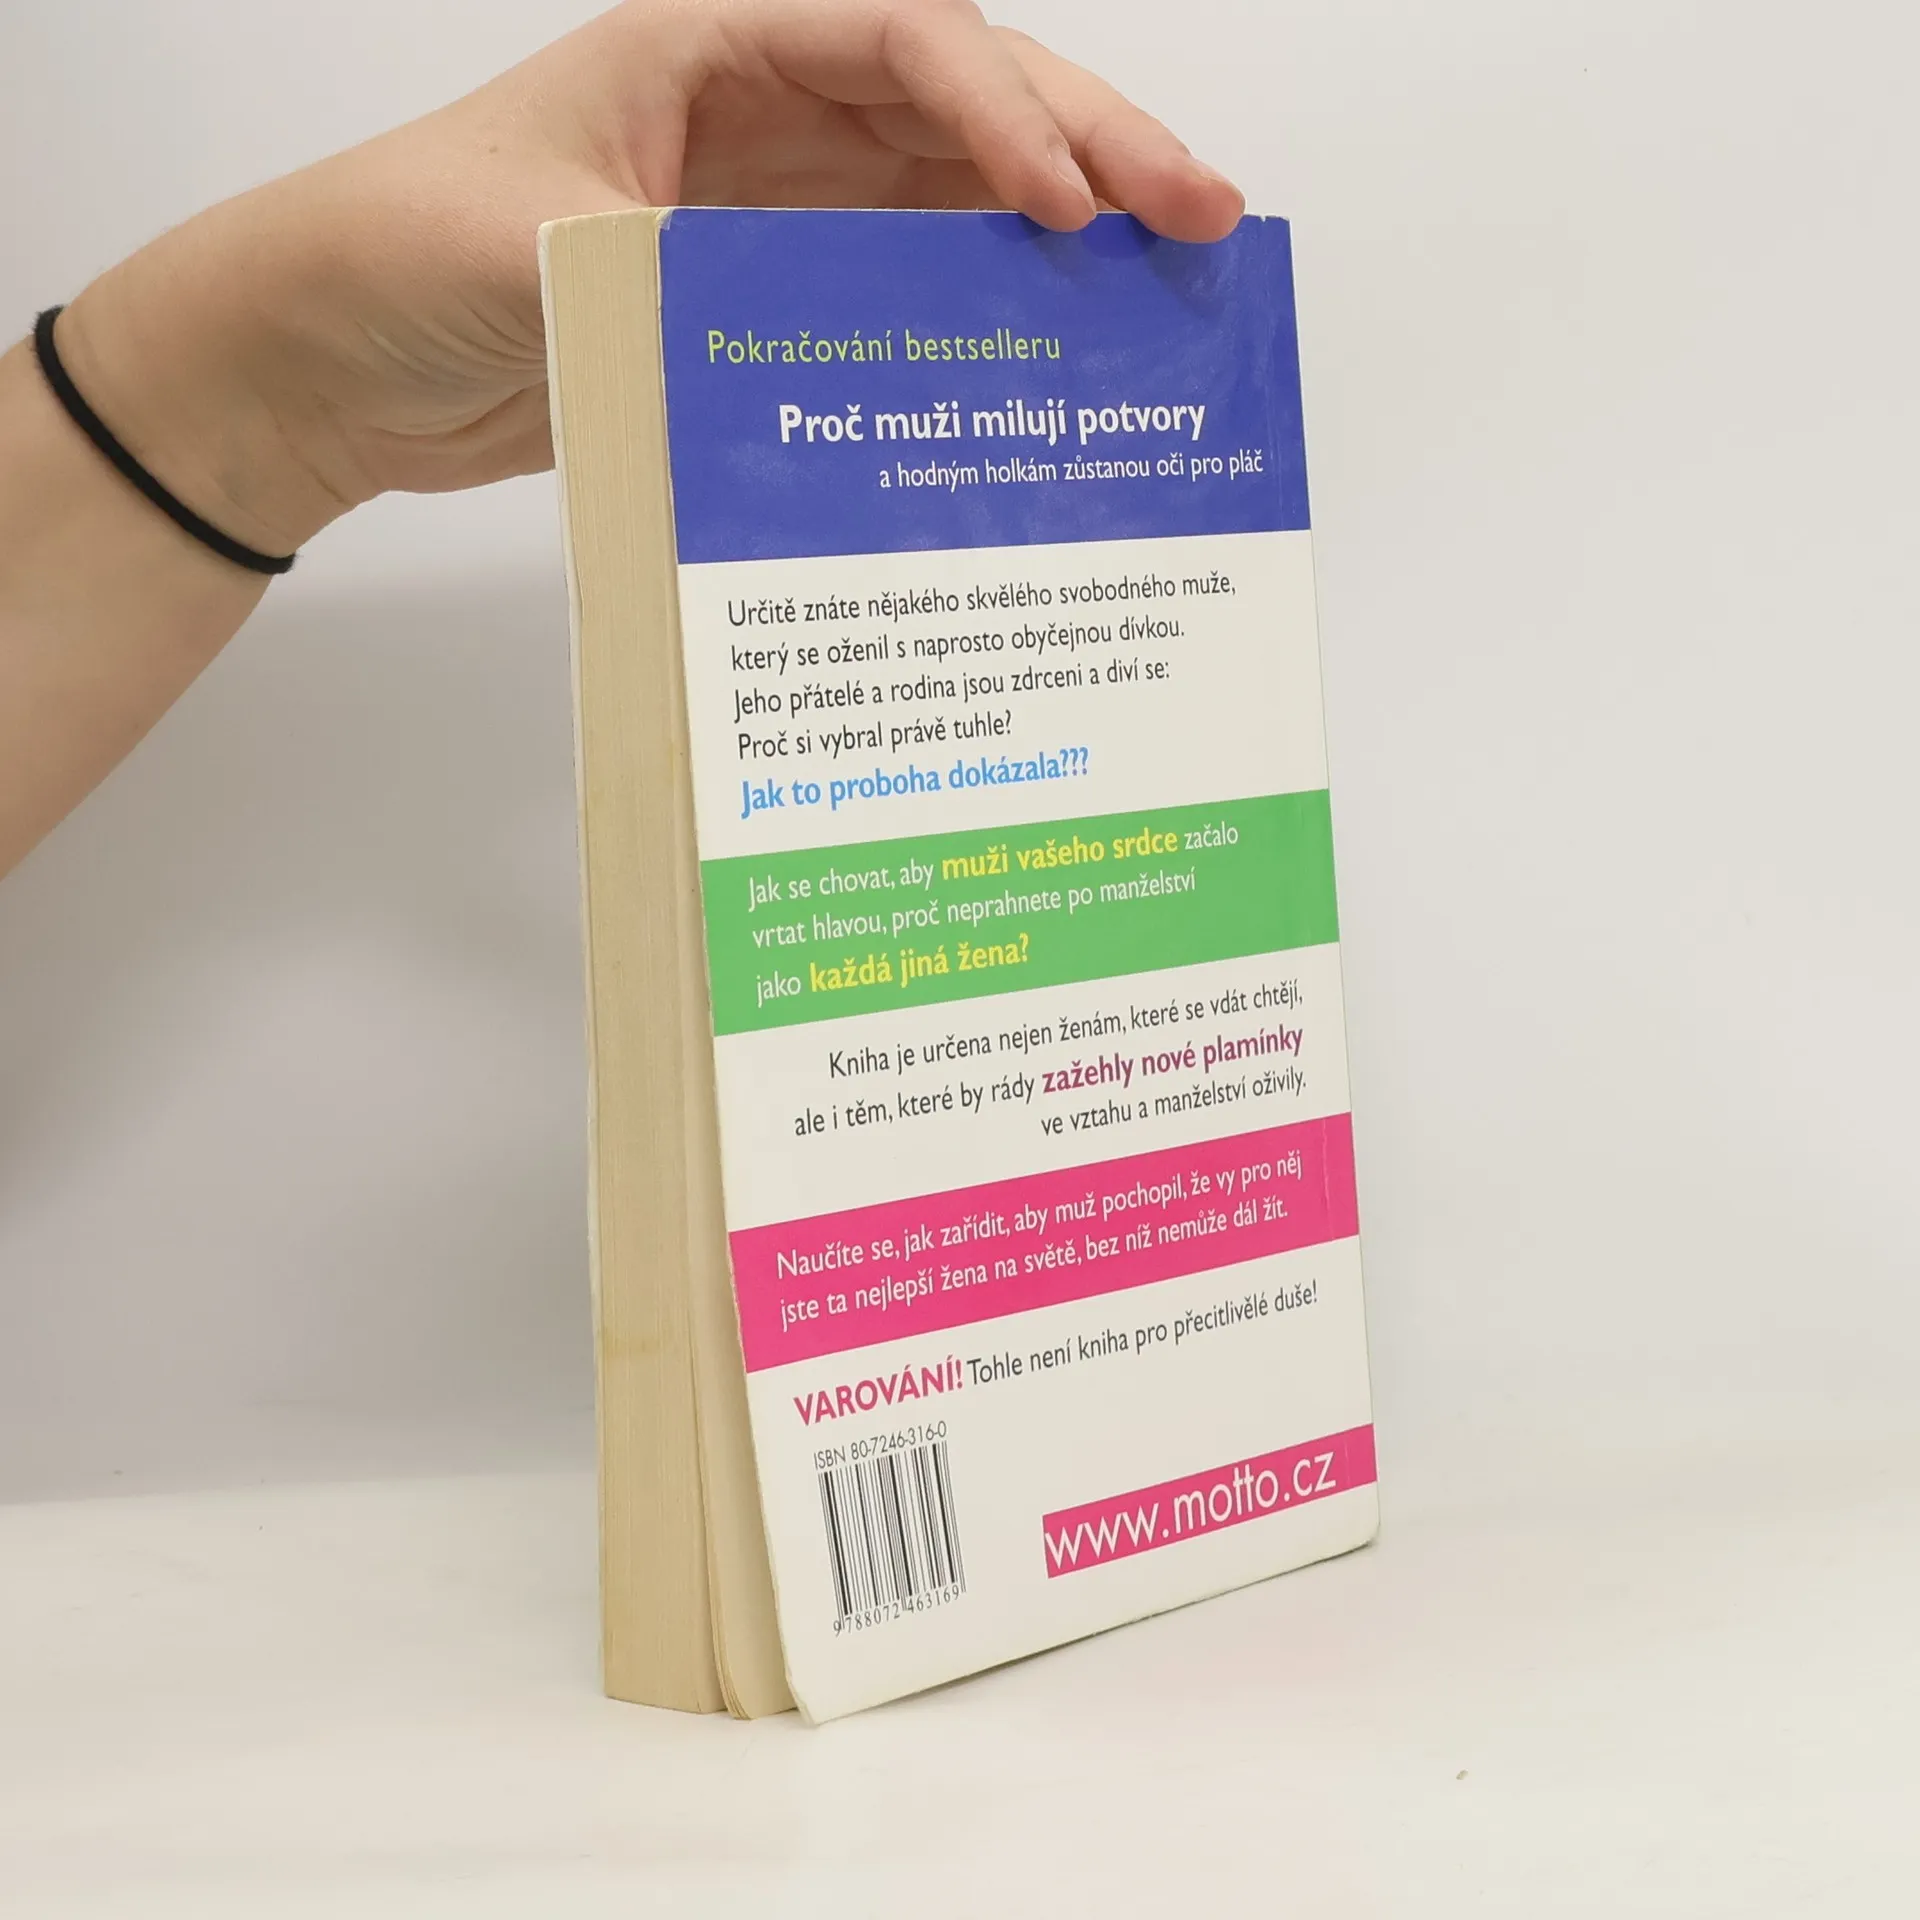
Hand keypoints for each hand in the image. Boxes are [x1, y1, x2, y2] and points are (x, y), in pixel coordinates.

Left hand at [56, 0, 1242, 556]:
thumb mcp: (527, 249)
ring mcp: (773, 212)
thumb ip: (667, 274)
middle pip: (962, 107)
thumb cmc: (395, 254)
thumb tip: (810, 335)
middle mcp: (760, 116)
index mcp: (705, 48)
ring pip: (953, 200)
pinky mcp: (767, 304)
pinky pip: (903, 293)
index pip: (901, 47)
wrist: (331, 359)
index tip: (1069, 206)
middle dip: (1089, 148)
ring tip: (1171, 281)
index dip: (1001, 114)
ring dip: (1064, 235)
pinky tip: (1056, 352)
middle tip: (1204, 213)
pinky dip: (983, 315)